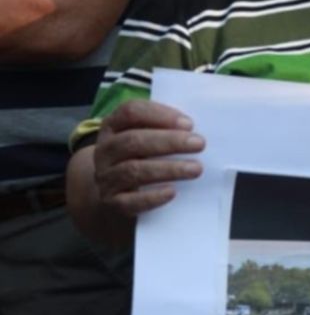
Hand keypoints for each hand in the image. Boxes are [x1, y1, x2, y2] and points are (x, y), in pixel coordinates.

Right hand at [91, 100, 203, 218]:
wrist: (116, 191)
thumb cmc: (141, 155)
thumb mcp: (146, 136)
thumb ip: (166, 128)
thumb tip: (196, 131)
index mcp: (113, 126)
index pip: (130, 112)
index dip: (159, 114)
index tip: (188, 124)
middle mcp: (105, 150)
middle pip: (133, 141)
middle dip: (169, 141)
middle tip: (199, 144)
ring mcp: (106, 177)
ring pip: (133, 170)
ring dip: (168, 169)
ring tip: (196, 169)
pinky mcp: (112, 202)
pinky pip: (129, 201)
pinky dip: (152, 197)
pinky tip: (172, 192)